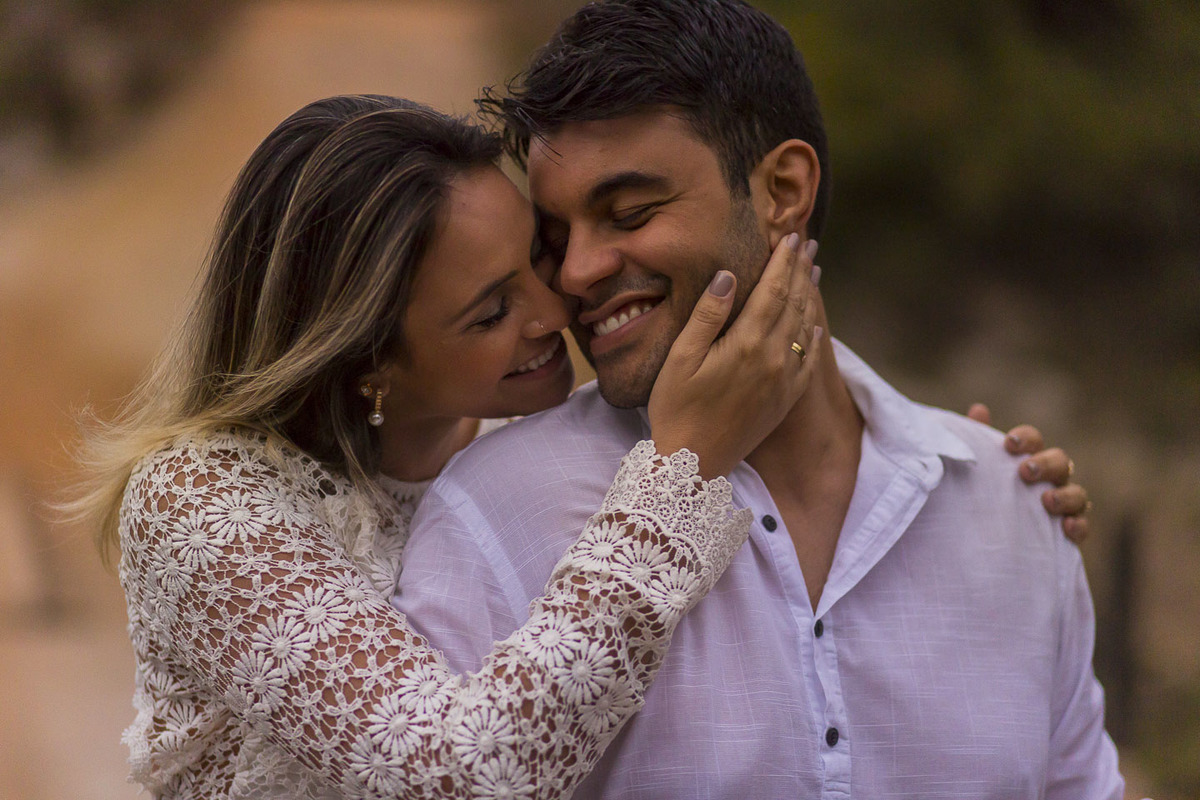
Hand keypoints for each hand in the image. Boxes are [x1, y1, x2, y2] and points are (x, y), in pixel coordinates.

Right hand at [649, 234, 820, 478]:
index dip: (783, 262)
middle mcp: (774, 359)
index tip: (791, 237)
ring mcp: (783, 381)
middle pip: (793, 304)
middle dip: (800, 271)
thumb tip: (728, 274)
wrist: (693, 463)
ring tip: (813, 272)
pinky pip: (809, 361)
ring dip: (810, 297)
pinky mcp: (784, 400)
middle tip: (808, 245)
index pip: (773, 291)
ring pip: (805, 328)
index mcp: (748, 344)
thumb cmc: (676, 409)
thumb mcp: (681, 358)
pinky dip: (815, 337)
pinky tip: (816, 326)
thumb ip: (708, 315)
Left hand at [967, 404, 1092, 543]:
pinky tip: (1066, 527)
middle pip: (1061, 462)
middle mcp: (1049, 480)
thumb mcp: (977, 472)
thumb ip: (977, 442)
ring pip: (1078, 493)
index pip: (1034, 440)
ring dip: (1064, 495)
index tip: (1008, 443)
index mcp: (1027, 460)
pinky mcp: (1065, 535)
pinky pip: (1083, 527)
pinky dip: (1078, 525)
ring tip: (1046, 500)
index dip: (1026, 438)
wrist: (984, 545)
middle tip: (1025, 471)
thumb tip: (979, 408)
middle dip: (1045, 464)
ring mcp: (1062, 506)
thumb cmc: (984, 499)